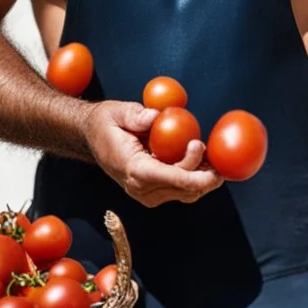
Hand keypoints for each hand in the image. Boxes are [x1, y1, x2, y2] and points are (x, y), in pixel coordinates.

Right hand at [85, 100, 223, 207]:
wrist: (93, 137)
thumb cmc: (106, 124)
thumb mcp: (118, 113)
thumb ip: (137, 115)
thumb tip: (156, 116)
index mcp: (133, 170)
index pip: (172, 179)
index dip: (196, 173)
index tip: (211, 161)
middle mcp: (140, 188)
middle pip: (184, 189)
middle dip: (206, 174)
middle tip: (213, 149)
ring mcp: (147, 194)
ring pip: (187, 194)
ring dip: (204, 178)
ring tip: (214, 157)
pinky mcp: (154, 193)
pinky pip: (182, 190)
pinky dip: (197, 179)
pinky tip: (206, 162)